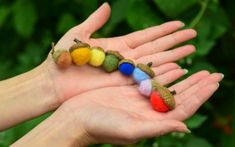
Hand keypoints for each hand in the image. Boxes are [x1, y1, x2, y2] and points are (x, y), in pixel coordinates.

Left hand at [43, 3, 195, 102]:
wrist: (53, 81)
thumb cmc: (63, 57)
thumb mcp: (79, 33)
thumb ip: (95, 21)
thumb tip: (106, 4)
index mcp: (117, 45)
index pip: (146, 36)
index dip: (163, 30)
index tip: (178, 24)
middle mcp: (126, 58)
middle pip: (156, 47)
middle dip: (175, 41)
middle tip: (193, 35)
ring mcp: (126, 71)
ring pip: (155, 61)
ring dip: (174, 55)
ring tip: (191, 49)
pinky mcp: (122, 84)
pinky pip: (146, 77)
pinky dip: (163, 72)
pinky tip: (178, 67)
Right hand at [55, 71, 222, 144]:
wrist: (77, 118)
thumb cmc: (101, 127)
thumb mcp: (130, 130)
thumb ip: (157, 128)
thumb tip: (184, 127)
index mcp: (152, 122)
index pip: (183, 108)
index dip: (200, 96)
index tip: (213, 83)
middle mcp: (149, 110)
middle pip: (179, 96)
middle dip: (197, 85)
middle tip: (213, 74)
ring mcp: (139, 99)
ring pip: (167, 86)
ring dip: (184, 77)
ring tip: (199, 69)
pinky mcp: (129, 89)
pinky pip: (151, 79)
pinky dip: (164, 72)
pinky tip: (175, 67)